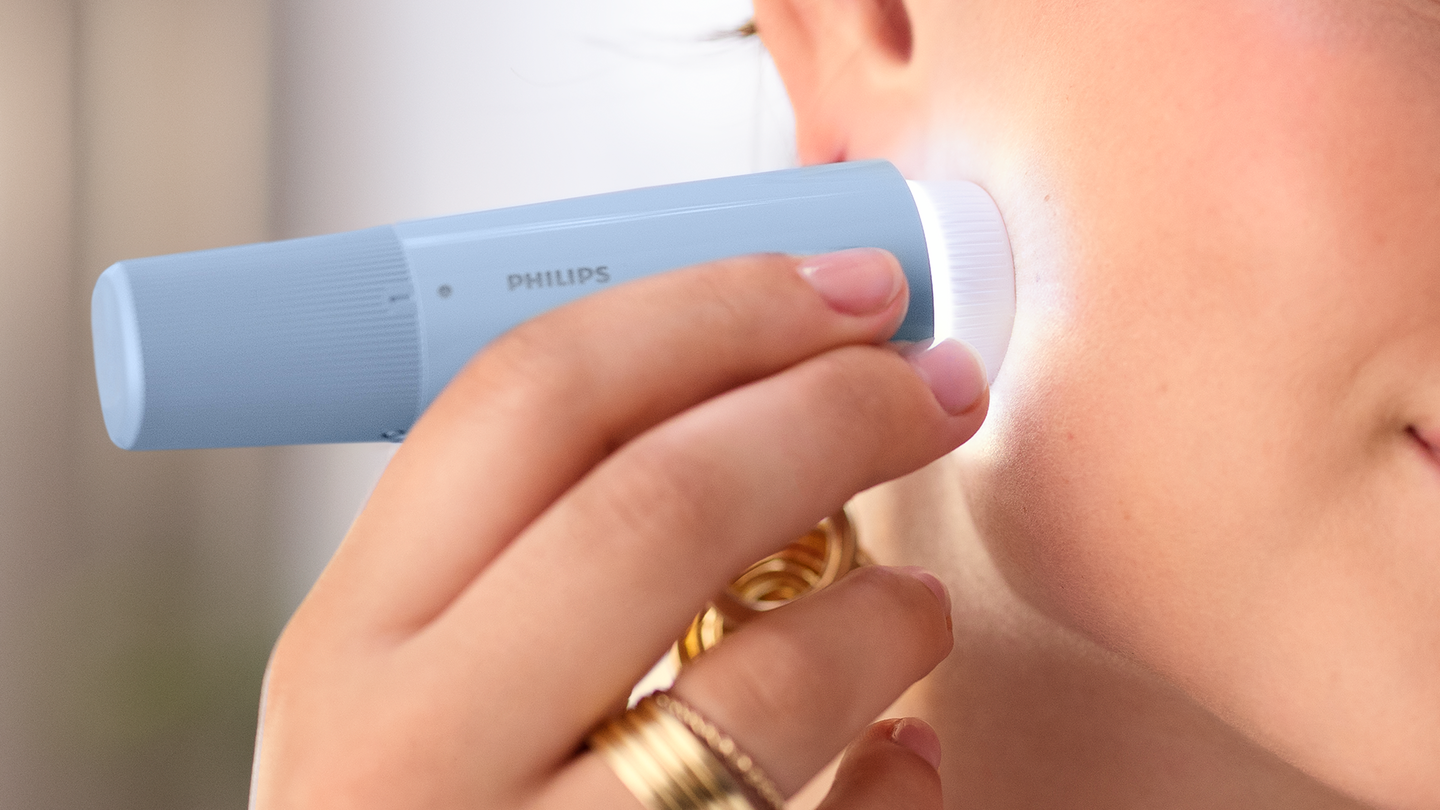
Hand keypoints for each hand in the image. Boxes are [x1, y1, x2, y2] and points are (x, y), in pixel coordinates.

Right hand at [250, 248, 989, 808]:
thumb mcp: (411, 701)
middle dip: (828, 413)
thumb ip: (513, 575)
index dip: (707, 312)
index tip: (841, 286)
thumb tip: (725, 403)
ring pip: (758, 693)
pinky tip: (907, 755)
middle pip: (656, 502)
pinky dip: (898, 779)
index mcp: (352, 650)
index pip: (525, 400)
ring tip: (914, 598)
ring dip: (878, 612)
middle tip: (936, 385)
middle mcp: (407, 757)